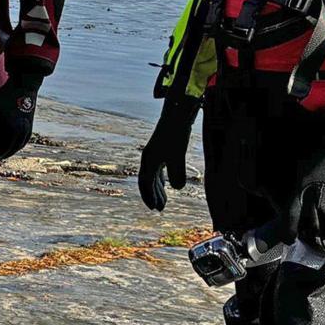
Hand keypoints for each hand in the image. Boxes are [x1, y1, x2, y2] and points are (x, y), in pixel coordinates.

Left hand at [0, 66, 43, 159]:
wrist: (24, 85)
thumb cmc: (3, 94)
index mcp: (8, 126)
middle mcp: (19, 130)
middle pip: (7, 149)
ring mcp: (26, 128)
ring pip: (17, 147)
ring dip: (8, 153)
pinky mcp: (30, 126)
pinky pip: (23, 142)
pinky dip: (16, 147)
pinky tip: (10, 149)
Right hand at [137, 93, 198, 211]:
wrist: (177, 115)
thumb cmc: (176, 134)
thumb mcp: (178, 154)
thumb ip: (177, 172)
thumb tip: (178, 188)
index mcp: (149, 160)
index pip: (146, 183)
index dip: (149, 196)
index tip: (154, 208)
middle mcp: (148, 159)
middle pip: (148, 182)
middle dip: (153, 196)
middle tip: (159, 209)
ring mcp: (154, 155)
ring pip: (153, 177)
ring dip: (158, 190)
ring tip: (164, 202)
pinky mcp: (162, 151)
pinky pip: (159, 171)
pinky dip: (162, 180)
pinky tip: (168, 186)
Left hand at [293, 136, 324, 245]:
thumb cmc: (324, 160)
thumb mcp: (303, 174)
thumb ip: (298, 193)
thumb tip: (293, 210)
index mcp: (299, 192)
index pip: (289, 220)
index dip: (289, 233)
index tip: (291, 240)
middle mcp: (314, 201)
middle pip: (313, 229)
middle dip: (315, 230)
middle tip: (319, 226)